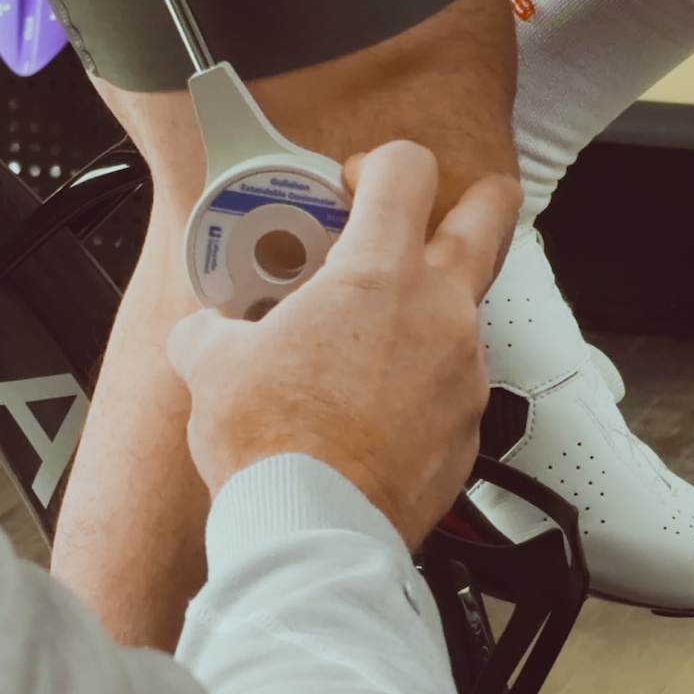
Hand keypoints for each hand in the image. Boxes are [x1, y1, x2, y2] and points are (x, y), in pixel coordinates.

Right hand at [166, 143, 517, 549]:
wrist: (314, 529)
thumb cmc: (276, 445)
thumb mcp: (213, 365)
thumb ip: (215, 330)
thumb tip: (205, 334)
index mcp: (378, 274)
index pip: (407, 169)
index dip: (378, 164)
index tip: (353, 188)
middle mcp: (439, 313)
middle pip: (489, 217)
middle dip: (475, 199)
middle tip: (443, 207)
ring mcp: (463, 372)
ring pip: (469, 311)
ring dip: (433, 309)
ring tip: (378, 337)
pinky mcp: (468, 430)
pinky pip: (456, 385)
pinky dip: (425, 383)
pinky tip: (379, 407)